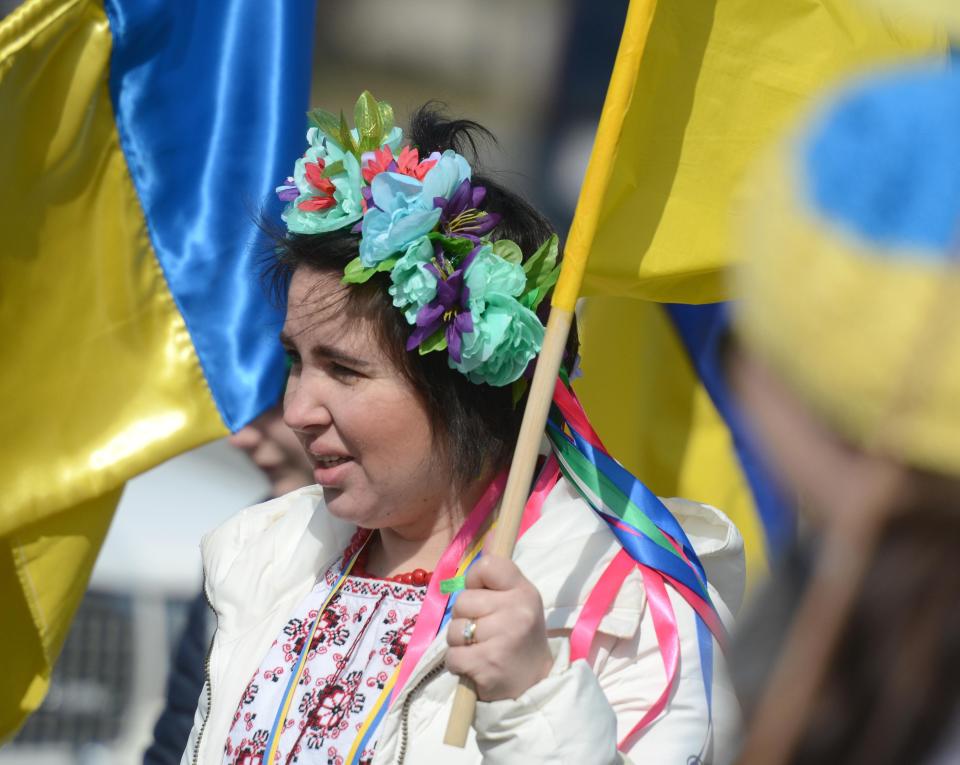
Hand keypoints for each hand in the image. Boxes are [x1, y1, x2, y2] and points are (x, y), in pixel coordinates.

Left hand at [445, 555, 553, 700]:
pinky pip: (452, 656)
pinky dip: (457, 664)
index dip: (475, 580)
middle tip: (484, 632)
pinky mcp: (487, 663)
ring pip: (454, 629)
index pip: (486, 565)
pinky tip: (475, 667)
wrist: (534, 685)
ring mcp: (503, 637)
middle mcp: (516, 610)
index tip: (483, 595)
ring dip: (459, 643)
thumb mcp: (517, 600)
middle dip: (465, 618)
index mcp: (524, 590)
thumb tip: (491, 530)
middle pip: (462, 601)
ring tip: (480, 649)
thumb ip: (499, 573)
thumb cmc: (519, 637)